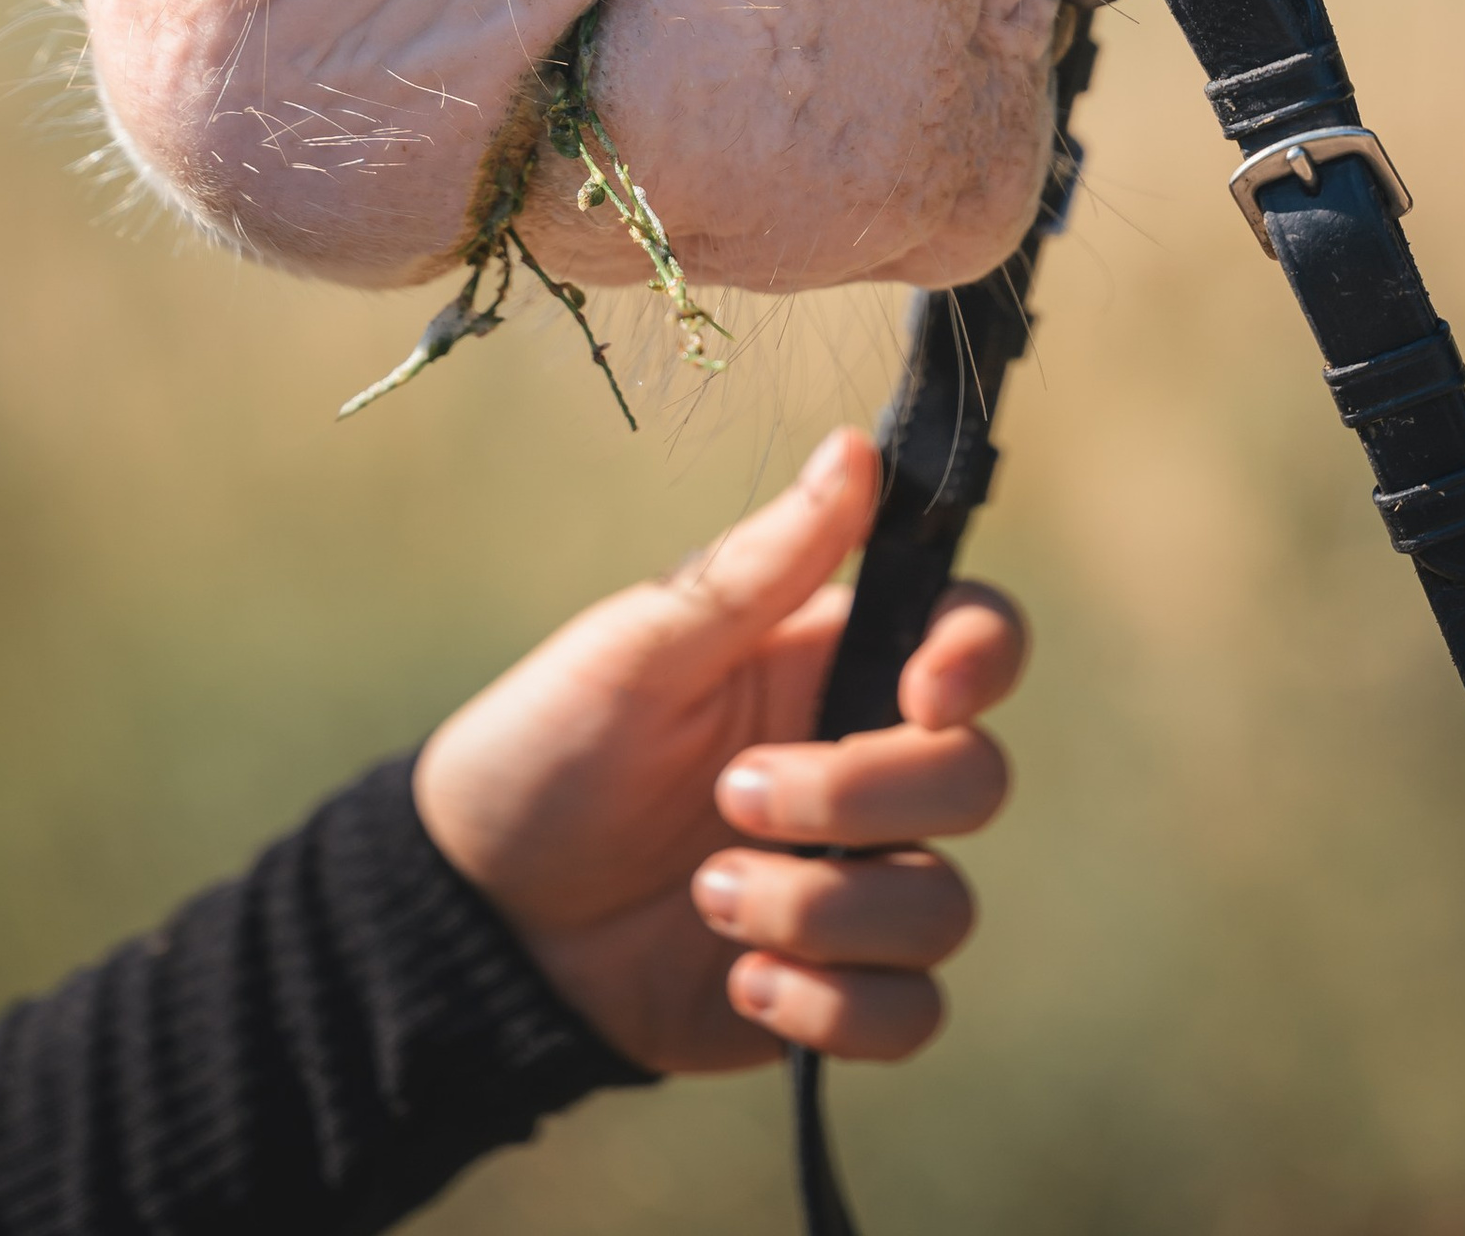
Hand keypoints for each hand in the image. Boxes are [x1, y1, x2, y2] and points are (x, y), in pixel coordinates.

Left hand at [412, 425, 1025, 1076]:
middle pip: (975, 778)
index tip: (924, 693)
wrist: (484, 911)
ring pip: (941, 906)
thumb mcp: (641, 647)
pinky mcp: (834, 987)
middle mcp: (864, 768)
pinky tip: (737, 978)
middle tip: (732, 797)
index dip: (980, 658)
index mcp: (829, 662)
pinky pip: (910, 1015)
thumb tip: (854, 449)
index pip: (974, 638)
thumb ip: (759, 566)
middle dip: (860, 797)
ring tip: (706, 897)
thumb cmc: (552, 746)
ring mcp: (856, 883)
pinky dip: (830, 1005)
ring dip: (822, 909)